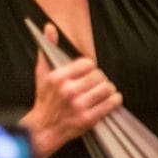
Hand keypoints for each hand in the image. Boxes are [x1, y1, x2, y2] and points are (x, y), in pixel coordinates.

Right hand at [20, 23, 122, 157]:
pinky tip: (109, 101)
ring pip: (107, 87)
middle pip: (99, 75)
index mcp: (58, 78)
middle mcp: (68, 91)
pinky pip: (112, 103)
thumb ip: (48, 48)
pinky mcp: (88, 119)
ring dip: (108, 90)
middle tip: (94, 85)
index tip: (86, 74)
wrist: (43, 130)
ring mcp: (79, 105)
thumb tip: (50, 27)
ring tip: (101, 93)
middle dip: (99, 80)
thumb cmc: (45, 100)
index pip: (88, 63)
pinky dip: (115, 100)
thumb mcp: (43, 73)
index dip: (90, 68)